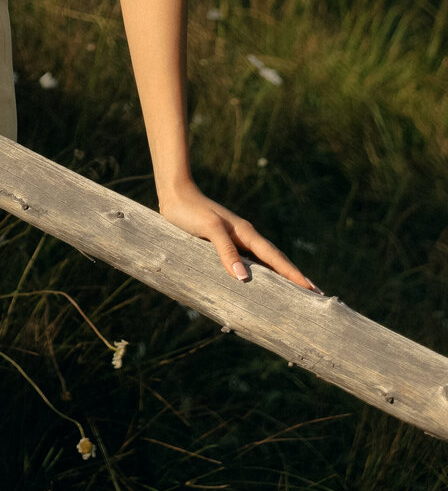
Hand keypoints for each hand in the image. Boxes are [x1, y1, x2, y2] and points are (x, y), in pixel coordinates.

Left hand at [158, 181, 319, 291]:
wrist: (175, 194)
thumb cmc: (191, 211)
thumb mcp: (210, 228)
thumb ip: (226, 251)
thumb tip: (244, 278)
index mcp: (247, 233)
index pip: (276, 259)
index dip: (294, 275)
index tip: (313, 290)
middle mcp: (246, 237)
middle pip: (276, 261)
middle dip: (295, 278)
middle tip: (315, 296)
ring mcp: (237, 240)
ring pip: (264, 263)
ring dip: (280, 277)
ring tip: (295, 294)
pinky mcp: (225, 244)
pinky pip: (250, 262)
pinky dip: (261, 274)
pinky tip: (261, 284)